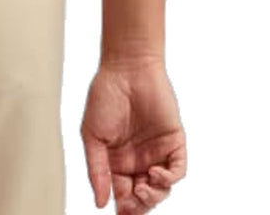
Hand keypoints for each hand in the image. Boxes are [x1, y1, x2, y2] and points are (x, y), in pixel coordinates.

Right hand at [80, 56, 186, 211]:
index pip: (122, 195)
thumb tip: (99, 201)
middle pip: (143, 197)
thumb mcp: (92, 135)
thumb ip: (96, 168)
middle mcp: (138, 160)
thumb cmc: (104, 95)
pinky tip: (155, 174)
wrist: (126, 68)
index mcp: (117, 160)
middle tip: (131, 204)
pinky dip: (168, 179)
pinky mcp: (174, 142)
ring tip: (142, 189)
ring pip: (161, 189)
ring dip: (153, 196)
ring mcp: (157, 152)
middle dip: (138, 206)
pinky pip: (177, 170)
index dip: (123, 209)